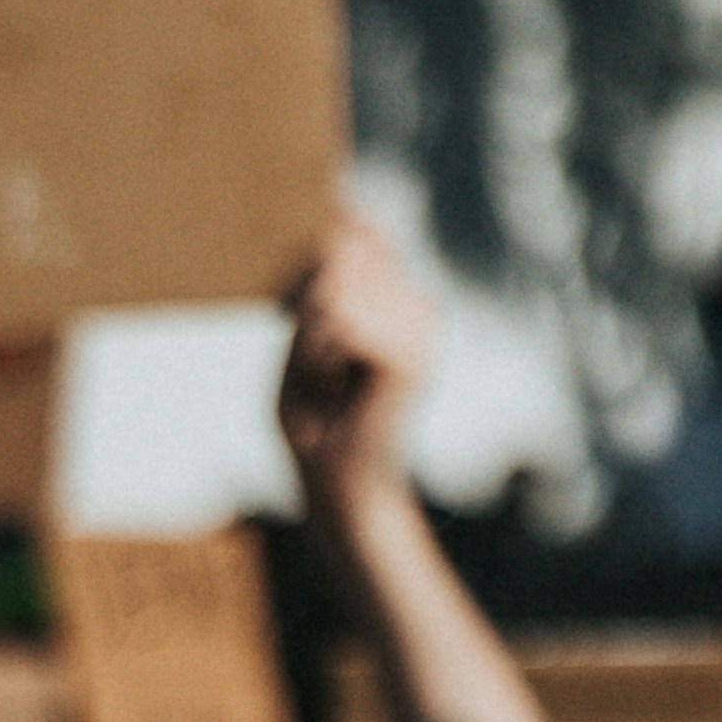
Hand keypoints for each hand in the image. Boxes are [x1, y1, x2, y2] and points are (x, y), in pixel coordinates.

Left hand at [276, 210, 436, 518]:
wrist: (337, 484)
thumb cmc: (315, 417)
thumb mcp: (303, 338)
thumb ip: (319, 284)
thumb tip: (343, 241)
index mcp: (398, 295)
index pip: (345, 237)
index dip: (304, 279)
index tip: (299, 329)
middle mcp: (419, 304)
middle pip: (333, 262)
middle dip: (306, 319)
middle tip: (322, 372)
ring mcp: (422, 328)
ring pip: (333, 295)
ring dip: (312, 346)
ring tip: (333, 385)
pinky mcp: (413, 355)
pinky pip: (340, 325)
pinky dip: (320, 361)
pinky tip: (339, 392)